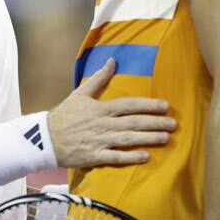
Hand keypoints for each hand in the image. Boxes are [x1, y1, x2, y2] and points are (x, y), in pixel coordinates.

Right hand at [47, 58, 175, 167]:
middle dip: (154, 123)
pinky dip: (130, 157)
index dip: (147, 105)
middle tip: (173, 123)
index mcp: (100, 108)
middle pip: (133, 122)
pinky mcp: (94, 156)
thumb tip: (112, 61)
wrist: (45, 138)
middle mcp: (102, 124)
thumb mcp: (80, 93)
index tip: (165, 106)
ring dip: (148, 139)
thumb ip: (99, 78)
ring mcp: (99, 141)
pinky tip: (145, 157)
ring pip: (128, 139)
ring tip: (165, 138)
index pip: (128, 105)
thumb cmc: (65, 114)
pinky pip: (115, 157)